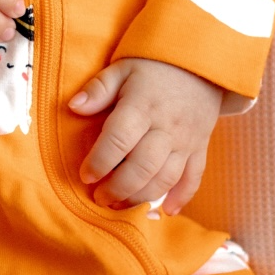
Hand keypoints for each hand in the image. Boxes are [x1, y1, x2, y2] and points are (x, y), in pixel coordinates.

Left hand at [69, 58, 221, 213]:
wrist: (201, 63)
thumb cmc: (154, 66)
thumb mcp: (122, 68)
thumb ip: (98, 88)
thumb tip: (74, 107)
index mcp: (142, 105)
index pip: (119, 139)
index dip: (100, 161)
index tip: (85, 175)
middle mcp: (166, 127)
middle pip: (142, 166)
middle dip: (118, 188)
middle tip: (99, 197)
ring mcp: (186, 140)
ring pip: (166, 177)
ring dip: (142, 196)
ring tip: (120, 204)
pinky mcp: (200, 148)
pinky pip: (194, 178)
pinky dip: (181, 197)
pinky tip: (165, 211)